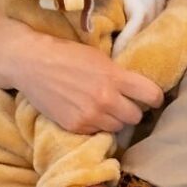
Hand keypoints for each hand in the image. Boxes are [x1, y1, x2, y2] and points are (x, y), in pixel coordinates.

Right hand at [0, 3, 163, 133]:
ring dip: (115, 119)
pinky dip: (96, 126)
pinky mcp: (75, 127)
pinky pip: (97, 133)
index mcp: (115, 77)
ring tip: (105, 109)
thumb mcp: (99, 57)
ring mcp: (90, 116)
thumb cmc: (66, 54)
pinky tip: (89, 113)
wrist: (31, 63)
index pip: (151, 95)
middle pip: (136, 116)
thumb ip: (118, 73)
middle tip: (125, 103)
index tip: (152, 97)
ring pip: (117, 127)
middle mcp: (106, 99)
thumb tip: (137, 85)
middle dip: (133, 110)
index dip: (155, 97)